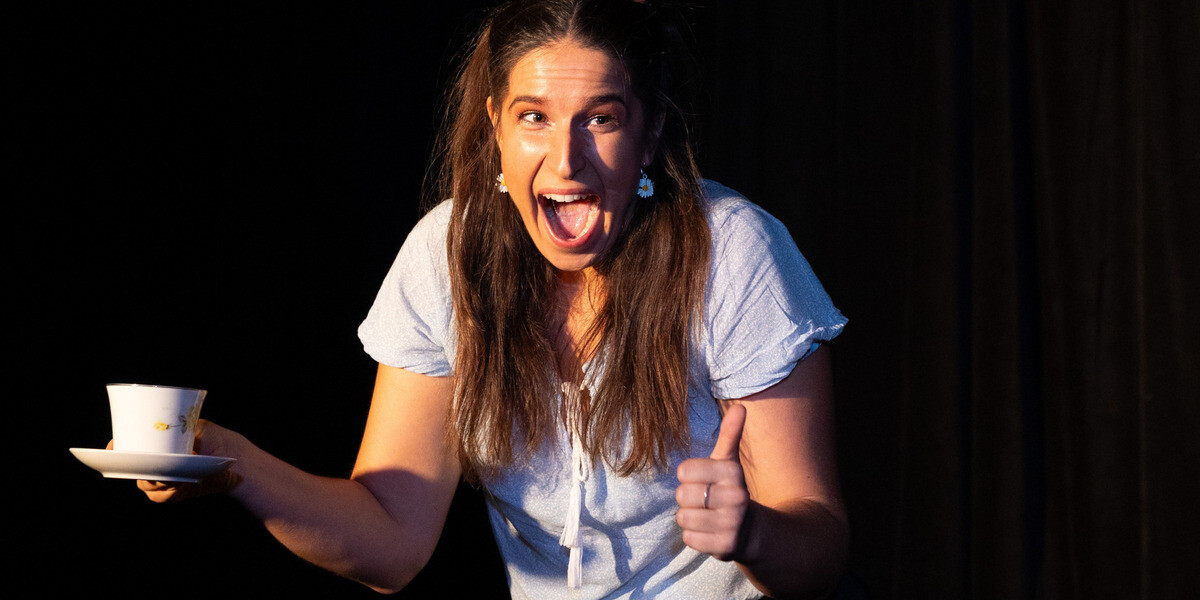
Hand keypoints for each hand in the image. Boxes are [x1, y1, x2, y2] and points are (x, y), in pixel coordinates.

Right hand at [110, 419, 243, 502]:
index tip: (112, 449)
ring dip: (154, 481)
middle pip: (134, 469)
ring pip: (145, 485)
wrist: (237, 460)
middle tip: (147, 465)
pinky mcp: (176, 492)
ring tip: (169, 475)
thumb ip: (180, 427)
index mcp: (160, 445)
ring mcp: (166, 479)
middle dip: (135, 468)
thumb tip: (162, 429)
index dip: (118, 449)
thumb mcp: (199, 427)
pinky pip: (160, 497)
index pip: (131, 448)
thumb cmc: (218, 439)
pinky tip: (177, 485)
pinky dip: (165, 493)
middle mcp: (159, 463)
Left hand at [675, 402, 750, 560]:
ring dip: (690, 518)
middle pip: (682, 495)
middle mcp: (735, 497)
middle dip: (688, 499)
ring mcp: (731, 523)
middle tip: (705, 502)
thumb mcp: (730, 463)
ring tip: (707, 517)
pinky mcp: (725, 546)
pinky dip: (694, 536)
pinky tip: (709, 532)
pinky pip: (689, 537)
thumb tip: (740, 407)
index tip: (703, 481)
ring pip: (683, 517)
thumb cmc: (731, 490)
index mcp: (732, 472)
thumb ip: (731, 435)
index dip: (688, 477)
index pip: (684, 471)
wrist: (753, 530)